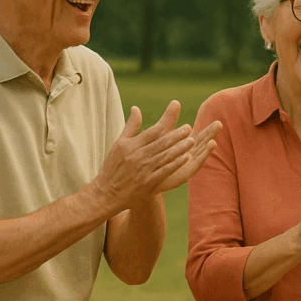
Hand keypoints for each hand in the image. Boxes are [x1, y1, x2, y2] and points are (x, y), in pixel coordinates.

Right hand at [92, 101, 219, 211]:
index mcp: (130, 145)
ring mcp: (143, 170)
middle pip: (161, 143)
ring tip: (192, 141)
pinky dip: (176, 164)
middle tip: (189, 128)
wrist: (108, 193)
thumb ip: (131, 126)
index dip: (166, 124)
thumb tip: (136, 108)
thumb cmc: (115, 166)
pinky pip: (165, 171)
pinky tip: (186, 158)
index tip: (179, 122)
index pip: (152, 132)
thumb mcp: (119, 144)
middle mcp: (137, 156)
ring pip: (165, 156)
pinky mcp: (149, 182)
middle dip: (176, 135)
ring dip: (180, 148)